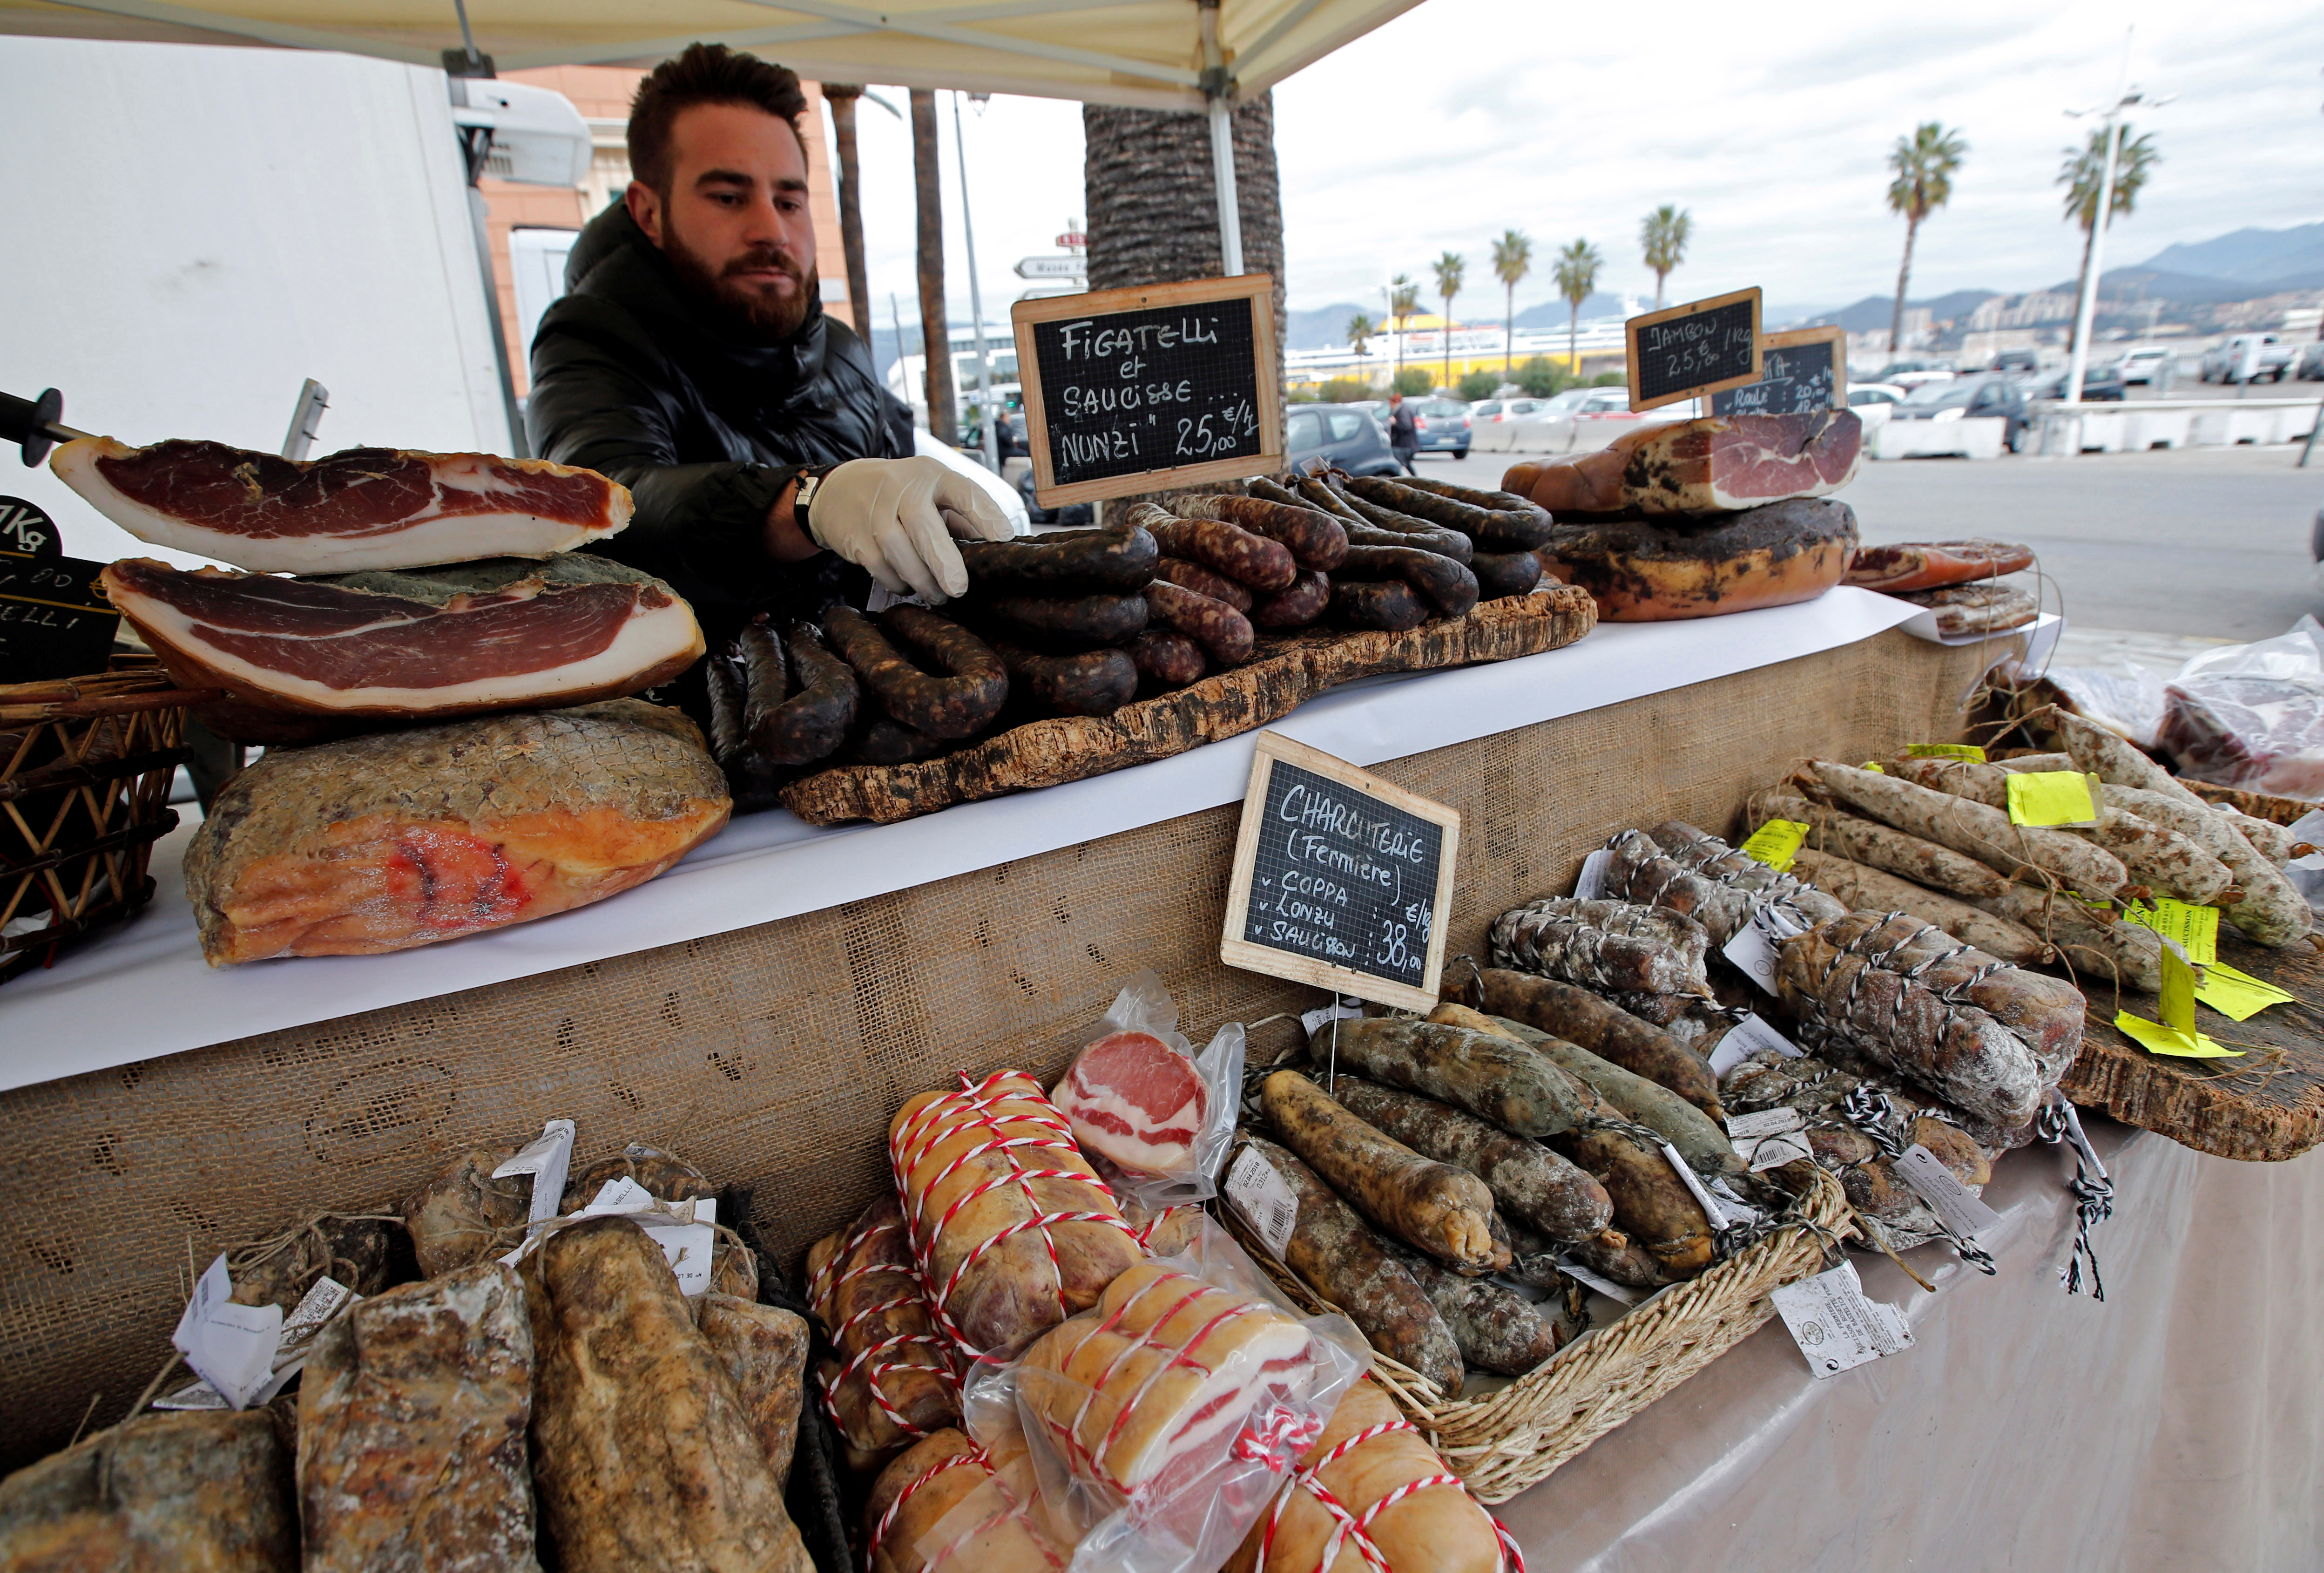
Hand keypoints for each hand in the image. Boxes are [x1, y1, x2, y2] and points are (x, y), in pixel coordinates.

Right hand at [801, 456, 1012, 600]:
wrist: (839, 490)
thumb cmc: (900, 496)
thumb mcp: (932, 495)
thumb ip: (962, 520)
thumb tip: (992, 554)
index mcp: (931, 476)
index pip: (964, 491)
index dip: (986, 515)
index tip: (1004, 539)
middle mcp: (902, 488)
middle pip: (924, 526)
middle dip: (944, 562)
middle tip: (959, 589)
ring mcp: (875, 511)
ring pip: (900, 552)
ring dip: (922, 580)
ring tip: (937, 595)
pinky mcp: (856, 536)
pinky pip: (880, 567)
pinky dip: (898, 582)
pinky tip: (908, 585)